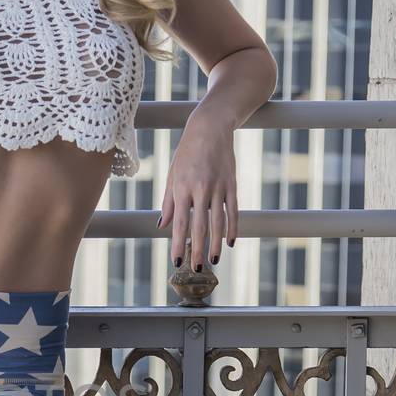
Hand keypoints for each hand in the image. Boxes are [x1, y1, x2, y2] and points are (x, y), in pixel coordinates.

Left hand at [158, 109, 238, 270]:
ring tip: (215, 260)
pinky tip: (231, 242)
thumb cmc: (187, 152)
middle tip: (198, 268)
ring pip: (218, 222)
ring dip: (217, 243)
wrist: (210, 127)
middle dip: (198, 249)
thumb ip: (168, 202)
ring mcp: (218, 187)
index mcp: (182, 188)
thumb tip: (161, 226)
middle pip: (200, 226)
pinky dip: (233, 227)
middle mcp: (200, 190)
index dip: (178, 244)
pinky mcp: (232, 184)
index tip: (176, 261)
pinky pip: (233, 210)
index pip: (179, 223)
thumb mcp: (172, 175)